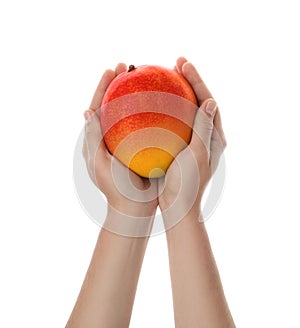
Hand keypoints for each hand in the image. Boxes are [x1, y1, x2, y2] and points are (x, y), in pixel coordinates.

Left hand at [82, 64, 157, 220]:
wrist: (133, 206)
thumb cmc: (115, 187)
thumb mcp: (98, 163)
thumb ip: (92, 138)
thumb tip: (86, 112)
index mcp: (96, 140)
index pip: (96, 107)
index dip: (102, 87)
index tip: (112, 69)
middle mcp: (111, 138)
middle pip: (113, 105)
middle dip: (119, 84)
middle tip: (130, 67)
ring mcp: (126, 142)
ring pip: (130, 114)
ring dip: (136, 95)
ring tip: (146, 79)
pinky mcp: (140, 148)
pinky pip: (146, 126)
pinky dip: (152, 113)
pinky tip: (164, 104)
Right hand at [158, 57, 225, 224]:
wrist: (178, 205)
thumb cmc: (187, 184)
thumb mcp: (196, 156)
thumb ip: (204, 129)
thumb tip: (210, 101)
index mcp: (214, 138)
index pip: (209, 102)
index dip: (198, 81)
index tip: (184, 64)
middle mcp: (206, 136)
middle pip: (200, 101)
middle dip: (190, 80)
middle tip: (176, 63)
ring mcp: (193, 140)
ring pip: (186, 110)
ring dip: (178, 92)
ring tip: (166, 76)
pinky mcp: (180, 145)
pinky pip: (174, 122)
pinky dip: (165, 110)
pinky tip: (152, 103)